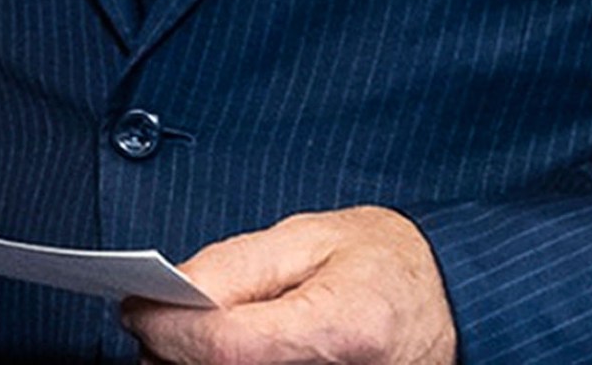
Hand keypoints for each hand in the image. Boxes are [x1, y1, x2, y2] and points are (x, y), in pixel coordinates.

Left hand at [125, 206, 456, 364]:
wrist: (458, 302)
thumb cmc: (389, 262)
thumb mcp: (311, 238)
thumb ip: (236, 267)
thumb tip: (171, 292)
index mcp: (343, 327)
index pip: (226, 346)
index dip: (169, 329)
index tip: (134, 307)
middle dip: (173, 354)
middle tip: (152, 323)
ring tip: (184, 335)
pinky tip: (219, 353)